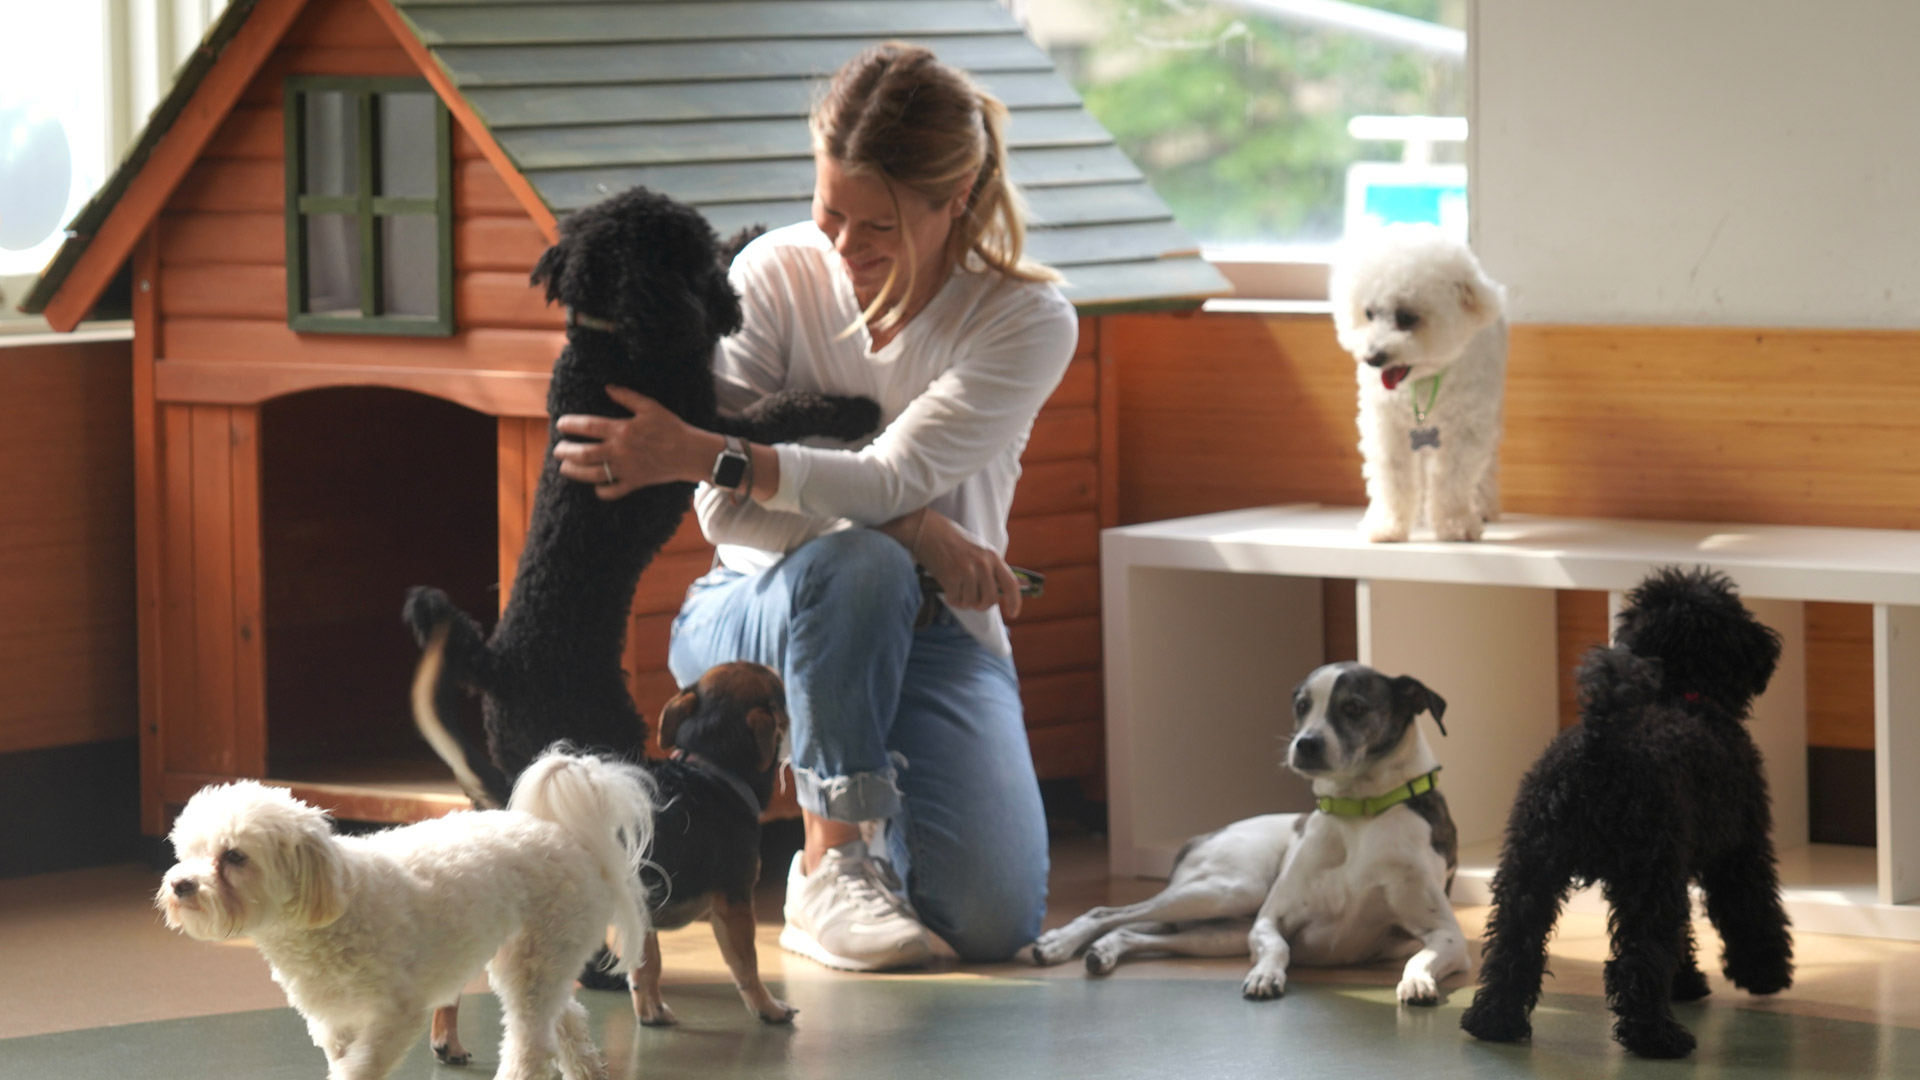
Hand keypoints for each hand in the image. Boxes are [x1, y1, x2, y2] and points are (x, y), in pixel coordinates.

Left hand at [552, 385, 708, 499]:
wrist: (690, 453)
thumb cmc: (672, 428)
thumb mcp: (650, 407)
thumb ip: (627, 397)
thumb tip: (608, 387)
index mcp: (622, 430)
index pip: (587, 427)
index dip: (570, 425)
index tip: (561, 424)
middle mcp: (619, 451)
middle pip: (583, 454)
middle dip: (565, 452)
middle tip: (558, 450)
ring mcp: (626, 469)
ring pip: (592, 474)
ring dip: (574, 472)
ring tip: (565, 468)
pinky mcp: (634, 482)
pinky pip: (612, 491)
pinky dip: (601, 491)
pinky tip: (596, 487)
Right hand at [912, 509, 1021, 619]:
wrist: (928, 530)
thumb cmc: (953, 541)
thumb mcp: (979, 550)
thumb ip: (990, 568)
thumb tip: (997, 592)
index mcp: (992, 556)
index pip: (1010, 583)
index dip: (1015, 601)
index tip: (1013, 613)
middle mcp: (982, 564)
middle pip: (991, 599)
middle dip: (982, 605)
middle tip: (973, 602)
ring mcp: (967, 571)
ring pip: (972, 602)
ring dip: (963, 601)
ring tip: (956, 589)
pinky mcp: (951, 577)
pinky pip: (956, 600)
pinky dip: (951, 599)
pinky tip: (948, 589)